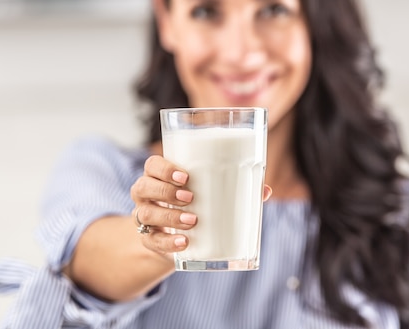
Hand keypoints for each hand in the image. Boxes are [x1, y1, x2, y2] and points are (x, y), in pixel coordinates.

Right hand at [130, 155, 272, 255]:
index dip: (164, 169)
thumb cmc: (196, 207)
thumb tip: (265, 190)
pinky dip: (167, 242)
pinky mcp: (148, 240)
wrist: (176, 238)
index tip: (185, 176)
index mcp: (159, 177)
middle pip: (143, 186)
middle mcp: (147, 195)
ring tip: (193, 221)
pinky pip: (151, 241)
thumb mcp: (209, 196)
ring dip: (168, 216)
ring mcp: (144, 217)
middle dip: (166, 191)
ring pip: (144, 213)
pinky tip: (183, 242)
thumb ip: (234, 190)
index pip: (152, 165)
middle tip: (190, 197)